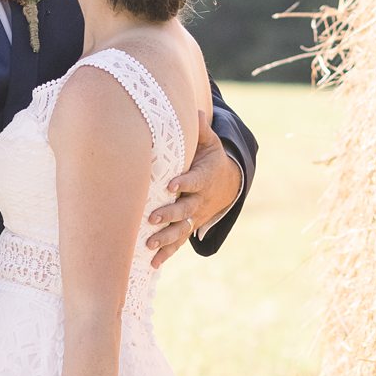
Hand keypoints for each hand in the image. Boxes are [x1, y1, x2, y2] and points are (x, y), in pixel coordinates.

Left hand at [145, 135, 243, 264]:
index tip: (171, 184)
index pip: (195, 180)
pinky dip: (167, 253)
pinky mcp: (189, 226)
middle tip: (152, 218)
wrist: (225, 184)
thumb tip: (196, 111)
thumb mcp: (210, 143)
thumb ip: (201, 130)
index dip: (185, 182)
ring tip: (149, 244)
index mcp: (204, 177)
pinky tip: (152, 264)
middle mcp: (199, 199)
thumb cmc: (210, 159)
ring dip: (166, 238)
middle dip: (170, 214)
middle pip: (185, 208)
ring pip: (181, 229)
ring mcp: (194, 215)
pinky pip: (179, 242)